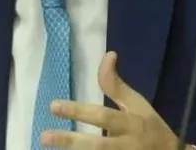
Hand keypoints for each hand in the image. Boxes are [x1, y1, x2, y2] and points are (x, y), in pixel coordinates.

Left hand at [42, 51, 189, 149]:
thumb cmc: (151, 128)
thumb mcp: (138, 105)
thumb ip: (117, 85)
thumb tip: (108, 54)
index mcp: (131, 124)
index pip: (103, 116)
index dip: (78, 111)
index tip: (53, 105)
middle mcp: (126, 145)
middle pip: (97, 146)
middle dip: (70, 141)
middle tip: (44, 136)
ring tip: (48, 145)